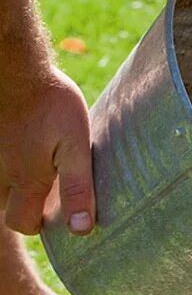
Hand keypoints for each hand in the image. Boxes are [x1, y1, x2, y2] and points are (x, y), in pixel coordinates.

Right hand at [0, 67, 95, 235]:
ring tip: (41, 164)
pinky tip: (28, 147)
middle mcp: (0, 171)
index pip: (23, 224)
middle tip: (51, 186)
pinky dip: (8, 162)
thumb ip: (78, 188)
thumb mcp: (77, 145)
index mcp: (25, 179)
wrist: (15, 64)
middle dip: (27, 205)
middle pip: (6, 207)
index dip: (41, 224)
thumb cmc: (51, 102)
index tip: (59, 210)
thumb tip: (81, 230)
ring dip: (17, 183)